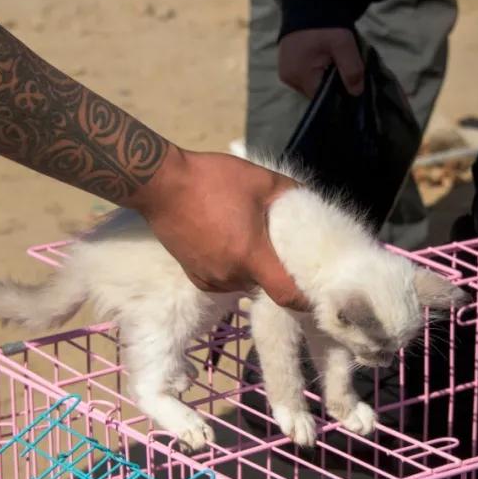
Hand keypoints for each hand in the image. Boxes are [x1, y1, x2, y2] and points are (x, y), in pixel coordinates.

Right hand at [127, 149, 308, 309]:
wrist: (160, 184)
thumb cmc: (213, 180)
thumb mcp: (261, 180)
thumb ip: (293, 194)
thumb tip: (315, 202)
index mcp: (251, 256)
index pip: (287, 295)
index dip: (305, 298)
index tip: (317, 291)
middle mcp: (230, 275)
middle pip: (267, 286)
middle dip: (279, 274)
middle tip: (288, 252)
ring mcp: (210, 279)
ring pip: (246, 284)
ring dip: (256, 270)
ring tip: (257, 243)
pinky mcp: (195, 276)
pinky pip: (225, 282)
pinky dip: (235, 270)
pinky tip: (233, 245)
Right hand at [278, 28, 363, 98]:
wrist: (308, 2)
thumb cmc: (325, 25)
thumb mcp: (343, 45)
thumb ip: (351, 70)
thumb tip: (356, 93)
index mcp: (300, 76)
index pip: (323, 99)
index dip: (339, 93)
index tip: (348, 82)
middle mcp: (289, 78)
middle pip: (316, 93)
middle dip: (331, 84)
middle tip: (341, 66)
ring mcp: (285, 72)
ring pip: (311, 85)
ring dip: (323, 77)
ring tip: (332, 61)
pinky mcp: (286, 65)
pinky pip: (305, 76)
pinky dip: (316, 71)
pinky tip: (323, 59)